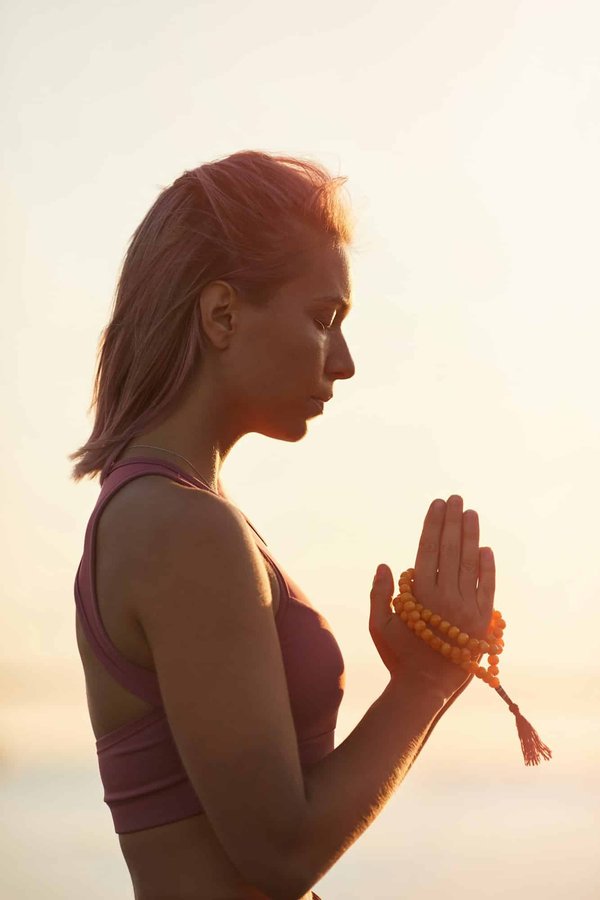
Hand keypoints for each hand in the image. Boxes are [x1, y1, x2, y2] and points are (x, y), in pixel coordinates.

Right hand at [368, 495, 495, 697]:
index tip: (437, 504)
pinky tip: (485, 548)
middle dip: (453, 521)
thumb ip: (379, 593)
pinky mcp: (482, 621)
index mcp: (420, 596)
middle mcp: (445, 597)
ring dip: (470, 536)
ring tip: (471, 513)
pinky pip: (487, 589)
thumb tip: (385, 564)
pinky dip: (487, 568)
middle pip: (450, 550)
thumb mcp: (378, 625)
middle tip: (456, 499)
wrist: (425, 688)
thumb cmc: (398, 656)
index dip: (433, 525)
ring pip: (469, 564)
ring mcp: (466, 608)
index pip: (428, 550)